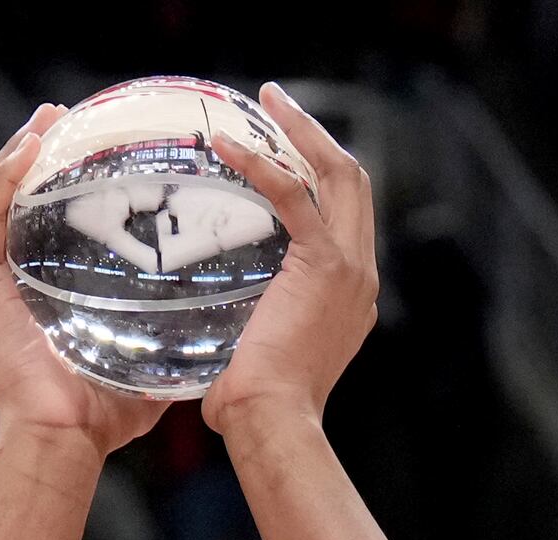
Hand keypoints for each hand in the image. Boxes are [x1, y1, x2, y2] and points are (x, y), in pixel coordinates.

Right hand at [0, 107, 168, 456]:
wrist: (65, 443)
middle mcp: (10, 281)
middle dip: (33, 151)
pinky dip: (1, 181)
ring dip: (15, 153)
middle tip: (61, 117)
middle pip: (13, 198)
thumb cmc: (102, 415)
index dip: (59, 177)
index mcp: (42, 292)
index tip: (89, 142)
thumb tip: (220, 323)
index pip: (44, 219)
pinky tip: (27, 151)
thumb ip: (171, 336)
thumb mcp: (146, 359)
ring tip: (44, 121)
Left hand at [201, 84, 377, 437]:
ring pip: (340, 175)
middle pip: (353, 183)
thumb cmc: (254, 407)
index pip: (342, 218)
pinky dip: (263, 165)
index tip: (281, 150)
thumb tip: (197, 333)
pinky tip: (230, 146)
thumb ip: (243, 328)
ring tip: (268, 100)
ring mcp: (351, 268)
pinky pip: (297, 196)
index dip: (317, 177)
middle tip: (277, 103)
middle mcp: (361, 275)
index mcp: (350, 294)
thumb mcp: (255, 354)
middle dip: (317, 136)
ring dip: (303, 132)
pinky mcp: (325, 265)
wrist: (273, 422)